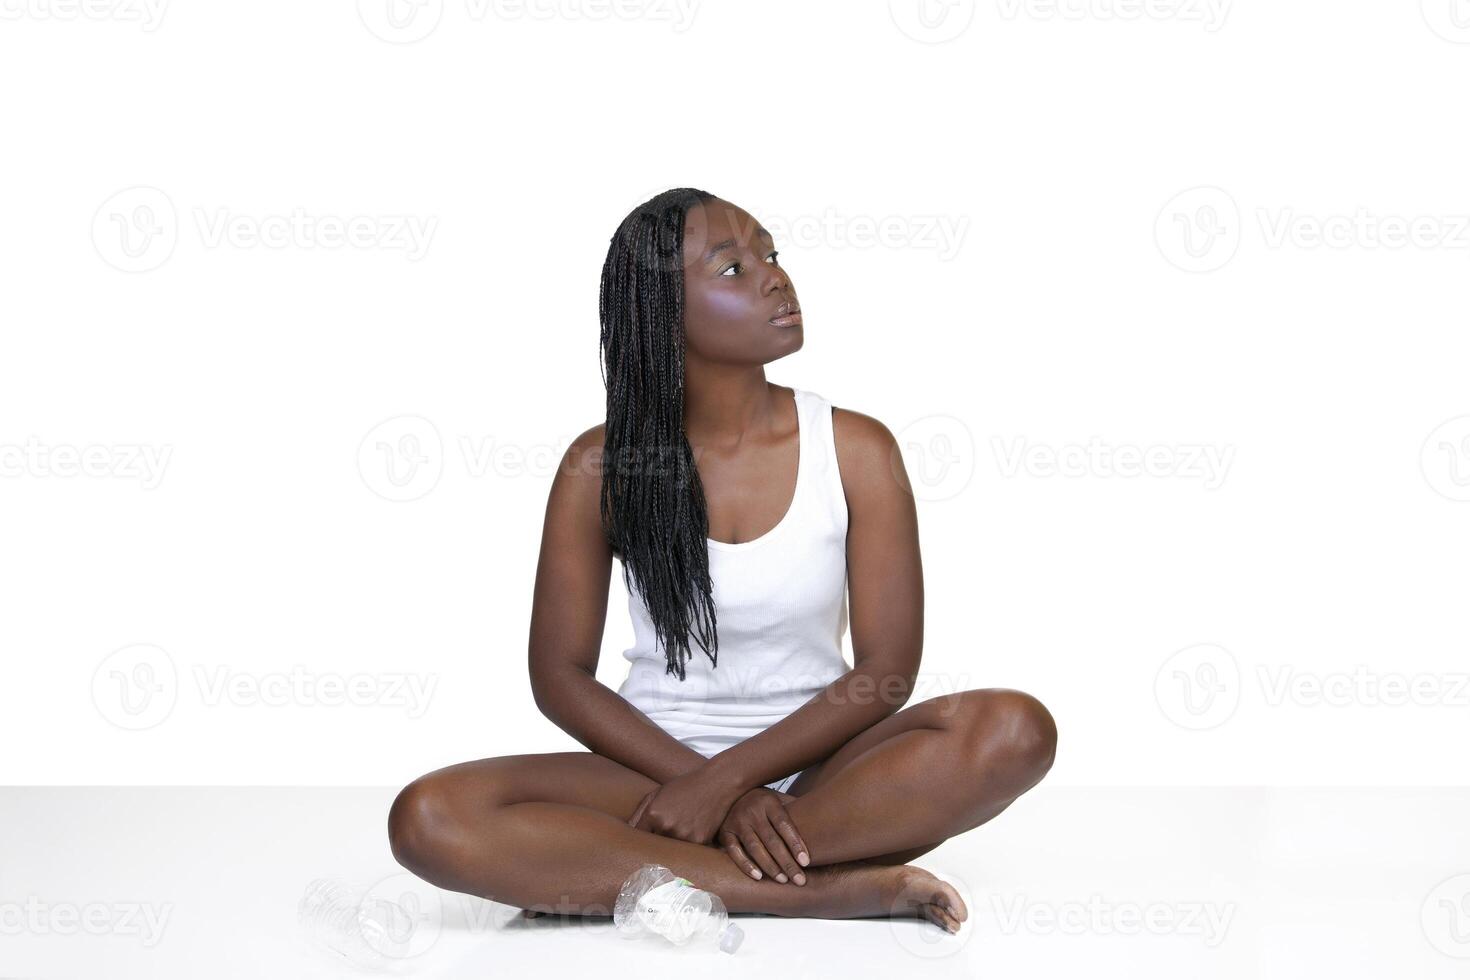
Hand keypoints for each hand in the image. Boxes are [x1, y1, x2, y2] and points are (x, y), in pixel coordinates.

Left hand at [624, 768, 740, 845]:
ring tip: (679, 830)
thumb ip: (639, 813)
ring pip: (670, 851)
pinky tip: (692, 830)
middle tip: (660, 840)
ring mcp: (685, 836)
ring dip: (671, 846)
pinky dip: (688, 845)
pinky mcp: (700, 842)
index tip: (637, 843)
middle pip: (653, 847)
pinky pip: (688, 851)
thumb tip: (625, 832)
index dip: (638, 840)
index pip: (638, 838)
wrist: (717, 784)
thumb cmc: (684, 787)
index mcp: (654, 815)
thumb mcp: (657, 793)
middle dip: (654, 845)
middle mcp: (667, 827)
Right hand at [715, 787, 809, 884]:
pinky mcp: (724, 833)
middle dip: (787, 862)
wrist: (730, 794)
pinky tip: (759, 877)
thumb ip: (796, 810)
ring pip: (755, 848)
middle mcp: (751, 811)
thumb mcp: (778, 799)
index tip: (806, 862)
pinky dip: (746, 865)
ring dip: (770, 866)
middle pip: (772, 840)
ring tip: (783, 880)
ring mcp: (736, 821)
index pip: (784, 824)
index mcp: (768, 802)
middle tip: (799, 879)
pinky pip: (735, 852)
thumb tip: (824, 821)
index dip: (796, 844)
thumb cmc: (762, 803)